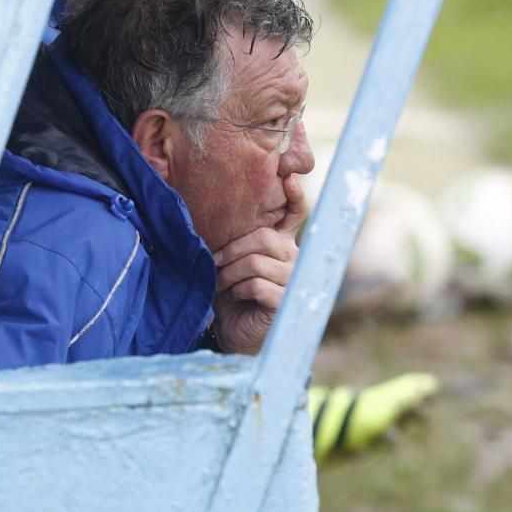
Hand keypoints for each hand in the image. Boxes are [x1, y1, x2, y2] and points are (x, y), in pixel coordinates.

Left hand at [212, 175, 308, 353]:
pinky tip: (234, 297)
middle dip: (232, 249)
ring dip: (229, 274)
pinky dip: (237, 291)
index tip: (289, 178)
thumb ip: (235, 240)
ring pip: (256, 262)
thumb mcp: (230, 262)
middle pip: (265, 238)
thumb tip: (217, 212)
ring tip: (221, 284)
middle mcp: (294, 258)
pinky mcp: (286, 302)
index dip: (296, 196)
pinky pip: (256, 285)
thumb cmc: (230, 294)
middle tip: (214, 262)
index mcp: (281, 243)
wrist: (233, 333)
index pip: (296, 214)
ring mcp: (293, 281)